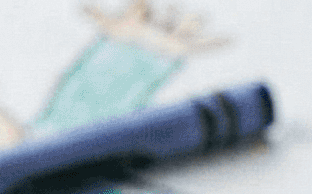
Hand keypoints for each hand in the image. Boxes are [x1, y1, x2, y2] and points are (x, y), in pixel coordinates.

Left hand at [82, 0, 226, 56]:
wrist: (123, 68)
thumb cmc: (117, 45)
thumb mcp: (110, 29)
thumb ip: (95, 16)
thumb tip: (78, 9)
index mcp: (151, 14)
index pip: (147, 3)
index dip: (140, 7)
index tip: (140, 13)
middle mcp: (166, 22)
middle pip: (174, 9)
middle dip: (165, 15)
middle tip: (149, 28)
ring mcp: (175, 35)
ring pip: (191, 19)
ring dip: (183, 25)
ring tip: (168, 36)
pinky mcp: (183, 49)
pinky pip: (204, 45)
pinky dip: (218, 42)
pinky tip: (233, 39)